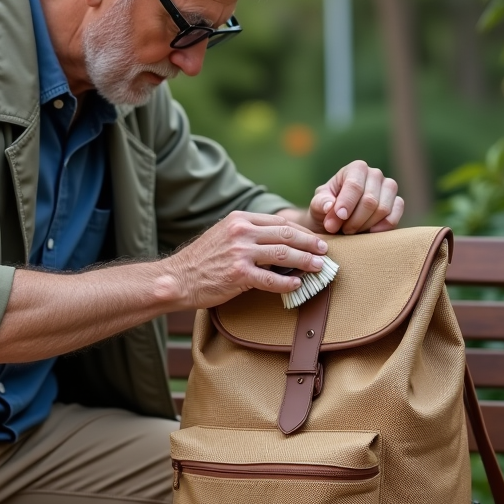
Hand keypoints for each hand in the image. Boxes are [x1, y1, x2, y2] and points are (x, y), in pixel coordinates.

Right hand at [166, 212, 329, 308]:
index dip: (301, 232)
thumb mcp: (223, 234)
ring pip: (284, 255)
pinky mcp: (239, 274)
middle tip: (325, 251)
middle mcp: (242, 232)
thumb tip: (277, 239)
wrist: (178, 278)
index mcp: (240, 219)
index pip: (280, 222)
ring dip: (306, 262)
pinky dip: (288, 283)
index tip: (313, 239)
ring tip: (319, 268)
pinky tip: (297, 285)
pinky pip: (272, 279)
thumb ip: (248, 232)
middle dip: (310, 244)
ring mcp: (240, 253)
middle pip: (287, 235)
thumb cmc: (201, 260)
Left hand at [308, 160, 403, 233]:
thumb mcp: (318, 204)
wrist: (338, 220)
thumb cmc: (327, 208)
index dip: (346, 203)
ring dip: (365, 225)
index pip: (354, 185)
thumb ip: (321, 203)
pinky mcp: (397, 203)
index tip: (338, 218)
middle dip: (354, 220)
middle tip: (342, 230)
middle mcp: (375, 174)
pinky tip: (368, 233)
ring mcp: (389, 187)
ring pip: (382, 209)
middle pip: (369, 200)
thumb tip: (329, 206)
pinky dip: (380, 228)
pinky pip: (394, 217)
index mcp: (356, 168)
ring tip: (351, 231)